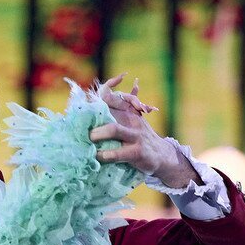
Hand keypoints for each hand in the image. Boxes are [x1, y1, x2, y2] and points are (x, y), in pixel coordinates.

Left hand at [89, 73, 198, 187]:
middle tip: (81, 126)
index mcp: (128, 111)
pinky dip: (103, 155)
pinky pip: (117, 153)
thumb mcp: (134, 120)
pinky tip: (97, 157)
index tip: (91, 95)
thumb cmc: (141, 138)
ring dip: (97, 134)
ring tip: (88, 139)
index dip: (104, 87)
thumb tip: (109, 96)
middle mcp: (131, 119)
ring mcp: (135, 135)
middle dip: (92, 115)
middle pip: (110, 107)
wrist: (162, 155)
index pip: (112, 93)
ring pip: (113, 129)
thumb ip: (122, 109)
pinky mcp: (137, 152)